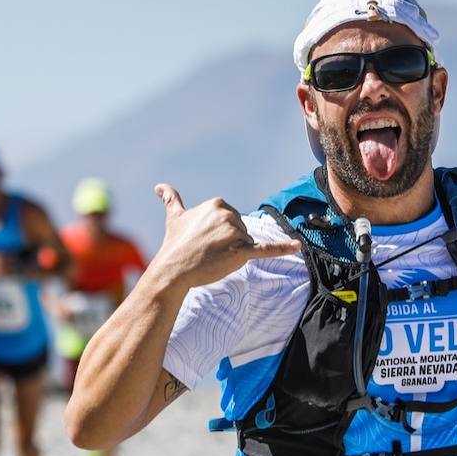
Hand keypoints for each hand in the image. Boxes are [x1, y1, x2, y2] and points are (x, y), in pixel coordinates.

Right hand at [149, 183, 298, 287]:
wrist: (173, 269)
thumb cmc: (174, 244)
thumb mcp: (175, 217)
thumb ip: (171, 200)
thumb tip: (159, 186)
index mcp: (218, 203)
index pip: (233, 220)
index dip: (222, 234)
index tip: (205, 240)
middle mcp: (228, 214)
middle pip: (242, 231)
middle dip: (229, 243)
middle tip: (209, 250)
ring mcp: (235, 233)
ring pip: (246, 244)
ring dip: (234, 253)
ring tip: (214, 257)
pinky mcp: (242, 252)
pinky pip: (266, 249)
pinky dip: (283, 248)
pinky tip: (297, 246)